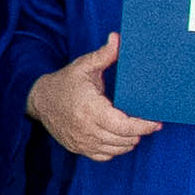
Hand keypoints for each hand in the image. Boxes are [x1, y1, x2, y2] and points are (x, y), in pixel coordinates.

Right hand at [28, 32, 150, 162]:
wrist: (38, 100)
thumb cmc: (65, 82)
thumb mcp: (84, 66)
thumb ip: (104, 55)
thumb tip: (118, 38)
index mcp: (90, 109)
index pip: (124, 126)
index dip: (144, 126)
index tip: (156, 121)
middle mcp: (86, 128)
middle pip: (125, 139)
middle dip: (140, 131)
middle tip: (148, 121)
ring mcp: (82, 141)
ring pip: (118, 149)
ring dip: (129, 140)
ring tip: (133, 127)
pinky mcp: (79, 149)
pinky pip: (106, 156)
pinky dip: (116, 148)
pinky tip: (117, 136)